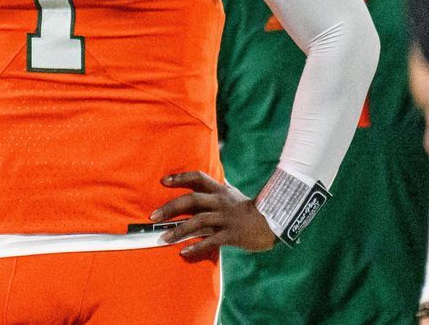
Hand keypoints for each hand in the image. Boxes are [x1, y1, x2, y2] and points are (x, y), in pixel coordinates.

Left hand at [151, 171, 276, 261]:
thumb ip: (222, 188)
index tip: (164, 181)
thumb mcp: (236, 195)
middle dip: (170, 207)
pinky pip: (210, 241)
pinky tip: (183, 252)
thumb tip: (211, 179)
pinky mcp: (231, 235)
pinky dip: (195, 247)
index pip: (198, 177)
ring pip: (198, 221)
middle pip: (192, 200)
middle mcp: (221, 202)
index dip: (181, 177)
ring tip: (163, 238)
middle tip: (153, 216)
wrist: (274, 223)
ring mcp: (226, 218)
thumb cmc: (253, 209)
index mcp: (221, 190)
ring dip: (178, 230)